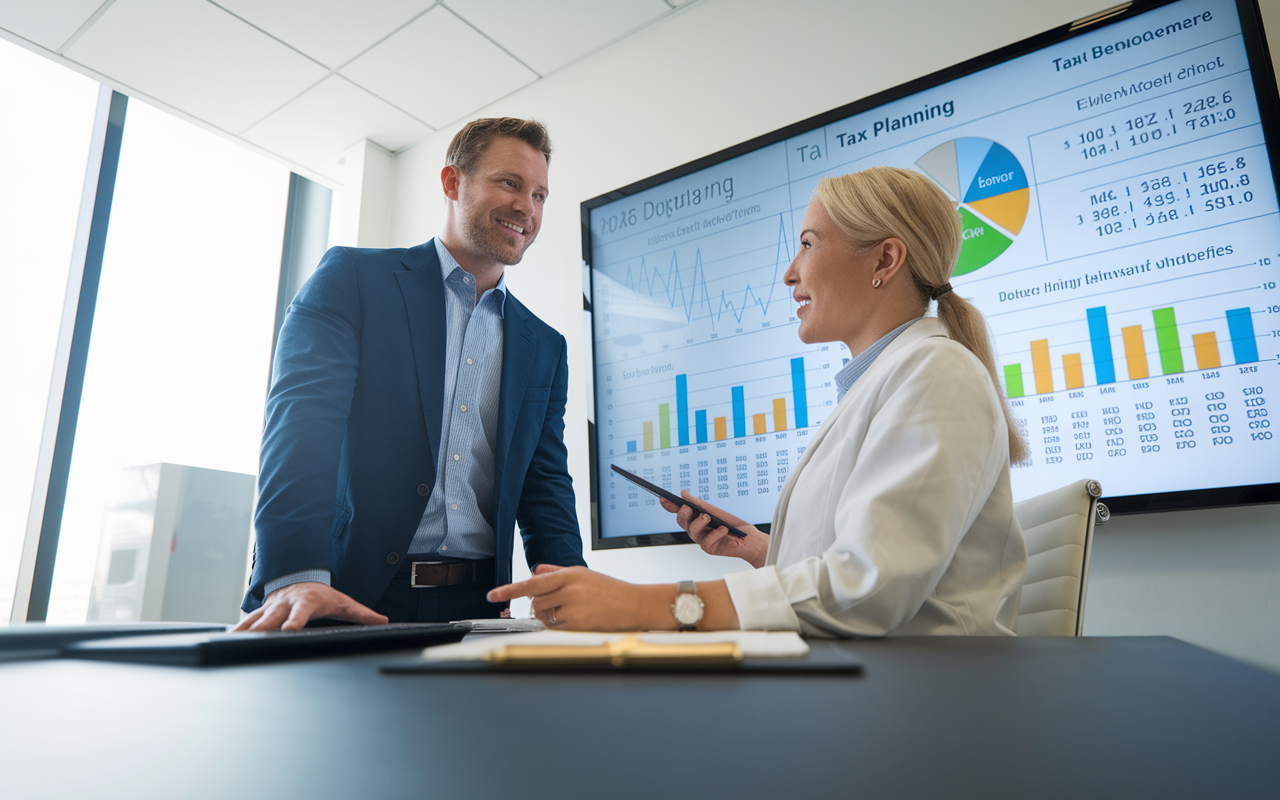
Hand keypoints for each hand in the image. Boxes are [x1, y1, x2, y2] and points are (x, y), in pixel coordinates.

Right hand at [232, 582, 387, 631]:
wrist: (301, 577)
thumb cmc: (323, 594)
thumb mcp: (345, 602)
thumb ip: (363, 614)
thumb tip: (384, 620)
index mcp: (306, 602)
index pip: (300, 613)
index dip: (294, 622)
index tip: (288, 630)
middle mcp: (285, 604)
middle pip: (272, 618)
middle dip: (262, 630)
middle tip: (252, 641)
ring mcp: (270, 607)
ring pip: (254, 620)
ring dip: (243, 632)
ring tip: (231, 644)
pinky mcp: (260, 612)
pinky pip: (246, 622)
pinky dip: (236, 631)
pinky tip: (225, 643)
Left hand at [487, 567, 669, 630]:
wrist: (636, 604)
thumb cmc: (612, 590)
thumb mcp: (584, 575)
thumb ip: (557, 572)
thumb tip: (536, 570)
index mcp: (570, 573)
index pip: (532, 581)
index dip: (509, 589)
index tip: (492, 594)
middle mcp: (570, 588)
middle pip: (535, 601)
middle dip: (540, 605)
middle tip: (558, 604)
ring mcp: (573, 607)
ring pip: (544, 616)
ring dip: (550, 617)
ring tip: (571, 612)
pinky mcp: (578, 624)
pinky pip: (555, 628)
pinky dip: (559, 626)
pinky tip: (575, 620)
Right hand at [659, 491, 768, 567]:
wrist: (749, 539)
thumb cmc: (732, 525)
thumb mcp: (715, 511)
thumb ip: (699, 504)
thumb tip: (683, 494)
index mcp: (695, 519)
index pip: (679, 511)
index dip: (670, 505)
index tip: (663, 498)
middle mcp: (696, 530)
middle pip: (682, 522)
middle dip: (682, 514)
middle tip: (687, 507)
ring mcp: (702, 540)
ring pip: (692, 532)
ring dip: (698, 523)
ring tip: (707, 517)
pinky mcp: (710, 548)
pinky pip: (708, 541)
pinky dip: (716, 533)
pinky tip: (724, 529)